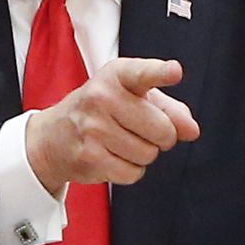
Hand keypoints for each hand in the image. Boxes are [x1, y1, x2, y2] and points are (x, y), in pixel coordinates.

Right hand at [25, 57, 201, 195]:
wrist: (53, 136)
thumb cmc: (103, 110)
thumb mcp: (134, 96)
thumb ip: (170, 109)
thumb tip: (192, 130)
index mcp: (117, 74)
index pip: (142, 73)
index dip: (161, 73)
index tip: (174, 71)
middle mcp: (102, 97)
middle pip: (162, 129)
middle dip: (163, 136)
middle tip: (146, 130)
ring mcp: (93, 127)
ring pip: (149, 153)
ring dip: (145, 153)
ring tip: (124, 141)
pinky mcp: (89, 155)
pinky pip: (133, 172)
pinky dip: (131, 170)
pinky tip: (114, 156)